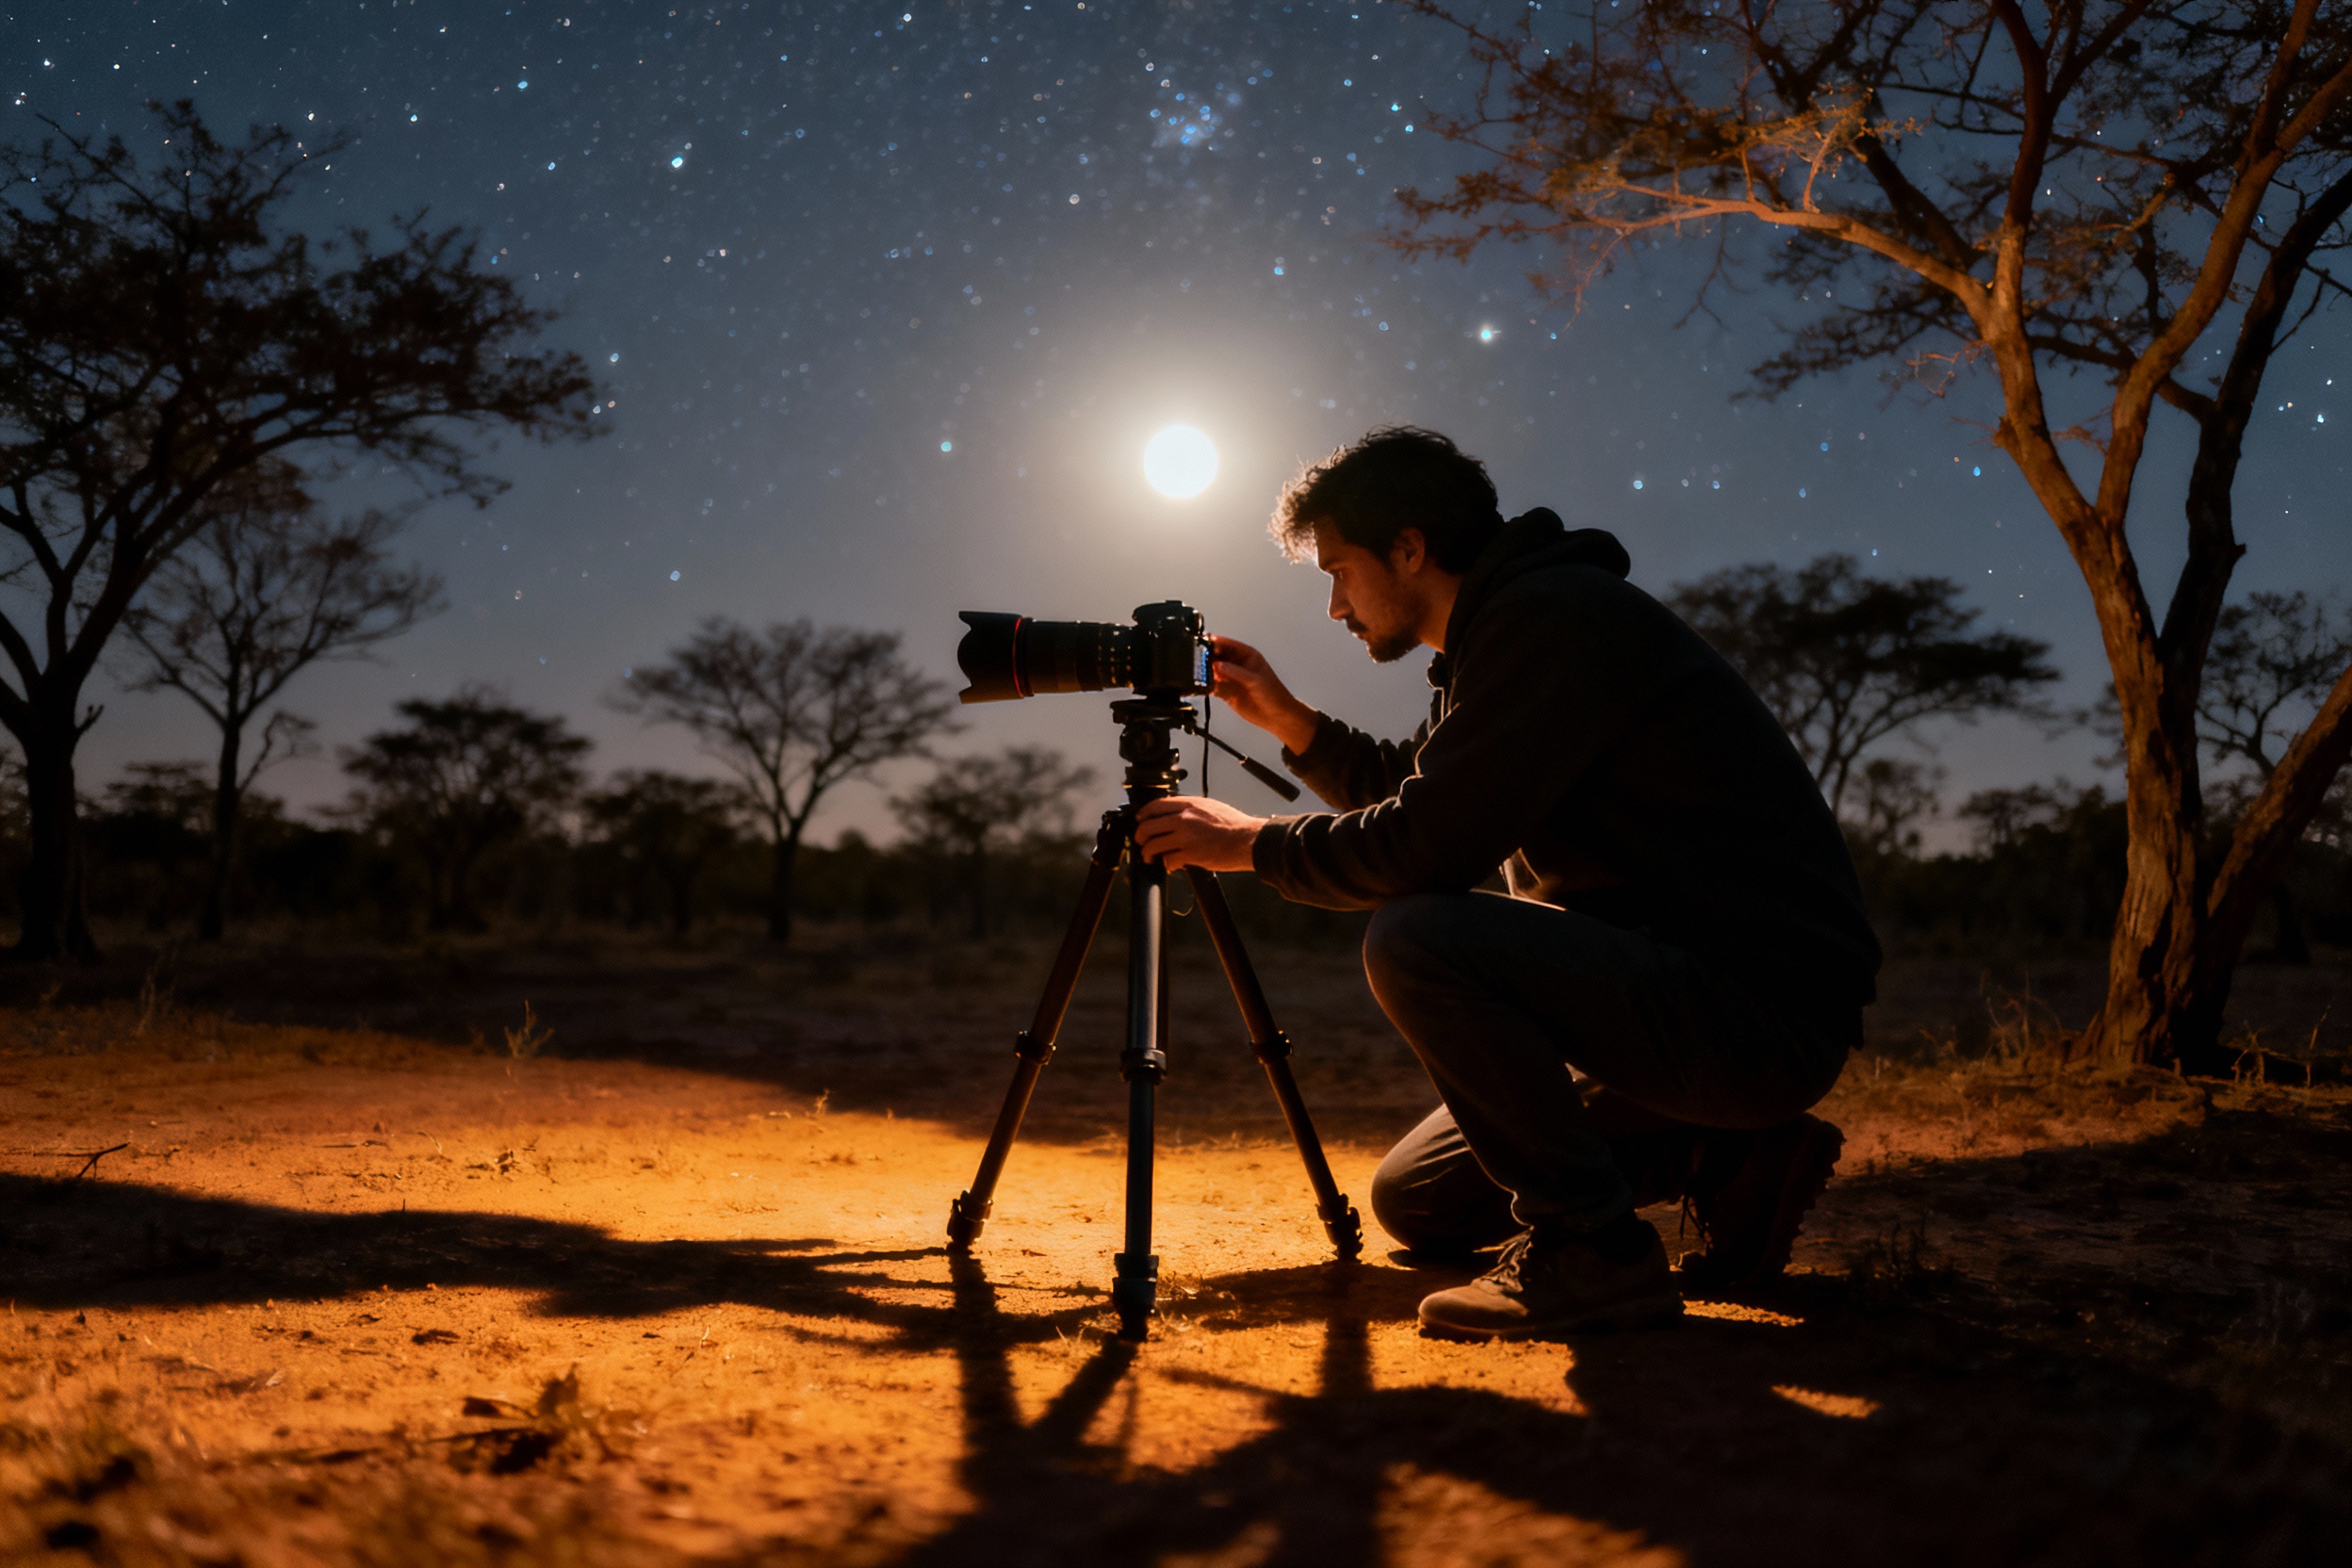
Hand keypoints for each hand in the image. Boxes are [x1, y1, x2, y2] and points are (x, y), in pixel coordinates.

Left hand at [1132, 795, 1266, 872]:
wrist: (1248, 839)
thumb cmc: (1234, 825)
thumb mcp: (1210, 807)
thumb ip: (1191, 808)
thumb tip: (1176, 813)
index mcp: (1189, 804)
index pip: (1156, 806)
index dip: (1143, 814)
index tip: (1140, 821)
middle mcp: (1184, 818)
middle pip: (1148, 826)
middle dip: (1140, 837)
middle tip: (1141, 842)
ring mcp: (1186, 836)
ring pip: (1153, 845)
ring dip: (1148, 854)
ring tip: (1151, 858)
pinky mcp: (1191, 854)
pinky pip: (1168, 860)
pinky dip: (1167, 865)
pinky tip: (1170, 866)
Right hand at [1207, 635, 1318, 755]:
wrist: (1277, 716)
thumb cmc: (1274, 694)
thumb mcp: (1255, 679)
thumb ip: (1235, 672)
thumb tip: (1217, 665)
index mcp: (1246, 655)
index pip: (1226, 644)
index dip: (1213, 643)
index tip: (1201, 644)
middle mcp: (1236, 665)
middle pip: (1215, 656)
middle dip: (1205, 657)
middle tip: (1195, 661)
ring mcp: (1230, 678)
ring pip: (1211, 671)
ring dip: (1203, 672)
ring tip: (1196, 675)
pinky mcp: (1226, 692)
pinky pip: (1211, 686)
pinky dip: (1205, 686)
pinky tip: (1200, 687)